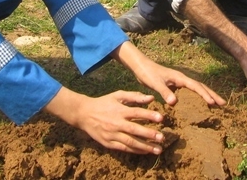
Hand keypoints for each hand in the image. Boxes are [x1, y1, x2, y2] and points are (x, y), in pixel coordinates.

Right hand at [45, 88, 165, 153]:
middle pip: (135, 130)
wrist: (84, 114)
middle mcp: (116, 123)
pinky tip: (145, 152)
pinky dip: (135, 151)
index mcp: (119, 110)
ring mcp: (112, 134)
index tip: (161, 118)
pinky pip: (124, 148)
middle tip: (162, 138)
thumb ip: (134, 97)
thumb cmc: (104, 103)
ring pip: (130, 142)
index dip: (149, 115)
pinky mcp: (108, 143)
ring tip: (158, 150)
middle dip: (149, 135)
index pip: (136, 113)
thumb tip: (151, 98)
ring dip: (145, 147)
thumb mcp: (117, 95)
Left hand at [132, 57, 226, 107]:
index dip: (205, 95)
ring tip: (217, 104)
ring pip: (198, 89)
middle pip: (201, 87)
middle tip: (223, 104)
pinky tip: (200, 105)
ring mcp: (180, 82)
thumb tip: (175, 103)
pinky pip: (190, 92)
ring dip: (207, 96)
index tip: (213, 103)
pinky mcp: (176, 85)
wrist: (141, 66)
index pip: (196, 87)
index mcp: (180, 78)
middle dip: (212, 95)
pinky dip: (198, 97)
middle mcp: (182, 79)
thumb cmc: (147, 73)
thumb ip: (164, 92)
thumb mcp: (155, 83)